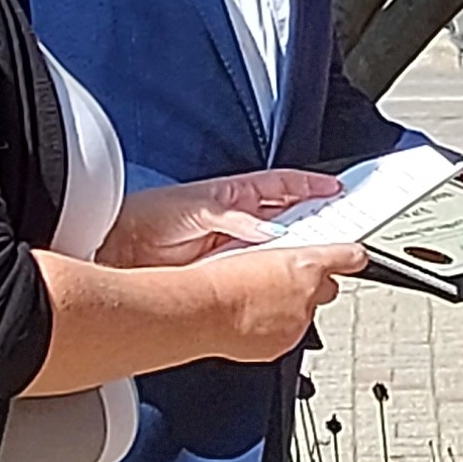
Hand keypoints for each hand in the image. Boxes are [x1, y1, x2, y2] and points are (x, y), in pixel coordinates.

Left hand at [104, 169, 341, 268]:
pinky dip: (275, 271)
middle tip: (340, 226)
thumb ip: (237, 218)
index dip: (312, 186)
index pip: (284, 185)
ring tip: (319, 254)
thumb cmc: (151, 216)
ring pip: (277, 244)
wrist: (122, 245)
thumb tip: (269, 231)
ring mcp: (234, 241)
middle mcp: (238, 216)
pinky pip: (260, 266)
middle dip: (316, 219)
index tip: (337, 190)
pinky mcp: (226, 265)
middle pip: (288, 215)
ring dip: (298, 249)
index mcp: (235, 193)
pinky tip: (284, 276)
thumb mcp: (200, 209)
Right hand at [202, 242, 364, 362]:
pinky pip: (286, 335)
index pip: (347, 257)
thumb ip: (281, 260)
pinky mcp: (284, 345)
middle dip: (311, 286)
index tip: (355, 257)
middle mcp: (309, 296)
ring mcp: (298, 324)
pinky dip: (273, 330)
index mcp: (306, 265)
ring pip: (304, 314)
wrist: (201, 311)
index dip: (350, 257)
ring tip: (255, 303)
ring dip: (287, 309)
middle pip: (327, 289)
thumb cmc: (218, 279)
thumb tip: (286, 263)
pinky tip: (250, 321)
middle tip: (282, 282)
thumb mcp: (253, 251)